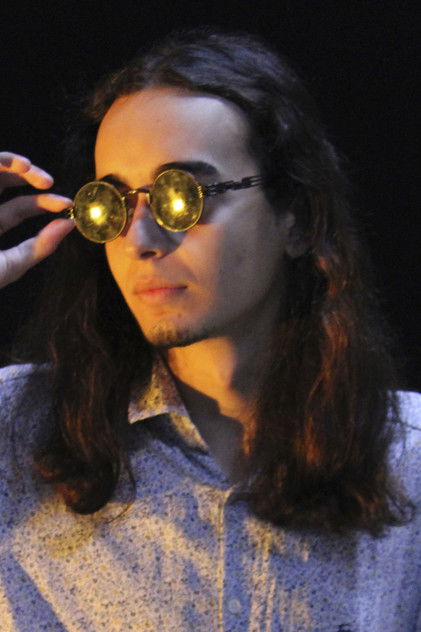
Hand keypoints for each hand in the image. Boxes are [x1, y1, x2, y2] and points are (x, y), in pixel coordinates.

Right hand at [0, 152, 73, 288]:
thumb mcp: (9, 265)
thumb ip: (39, 247)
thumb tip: (69, 225)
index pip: (20, 208)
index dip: (45, 203)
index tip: (67, 205)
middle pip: (5, 181)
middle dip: (29, 175)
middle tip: (49, 182)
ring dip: (10, 162)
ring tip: (28, 166)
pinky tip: (16, 165)